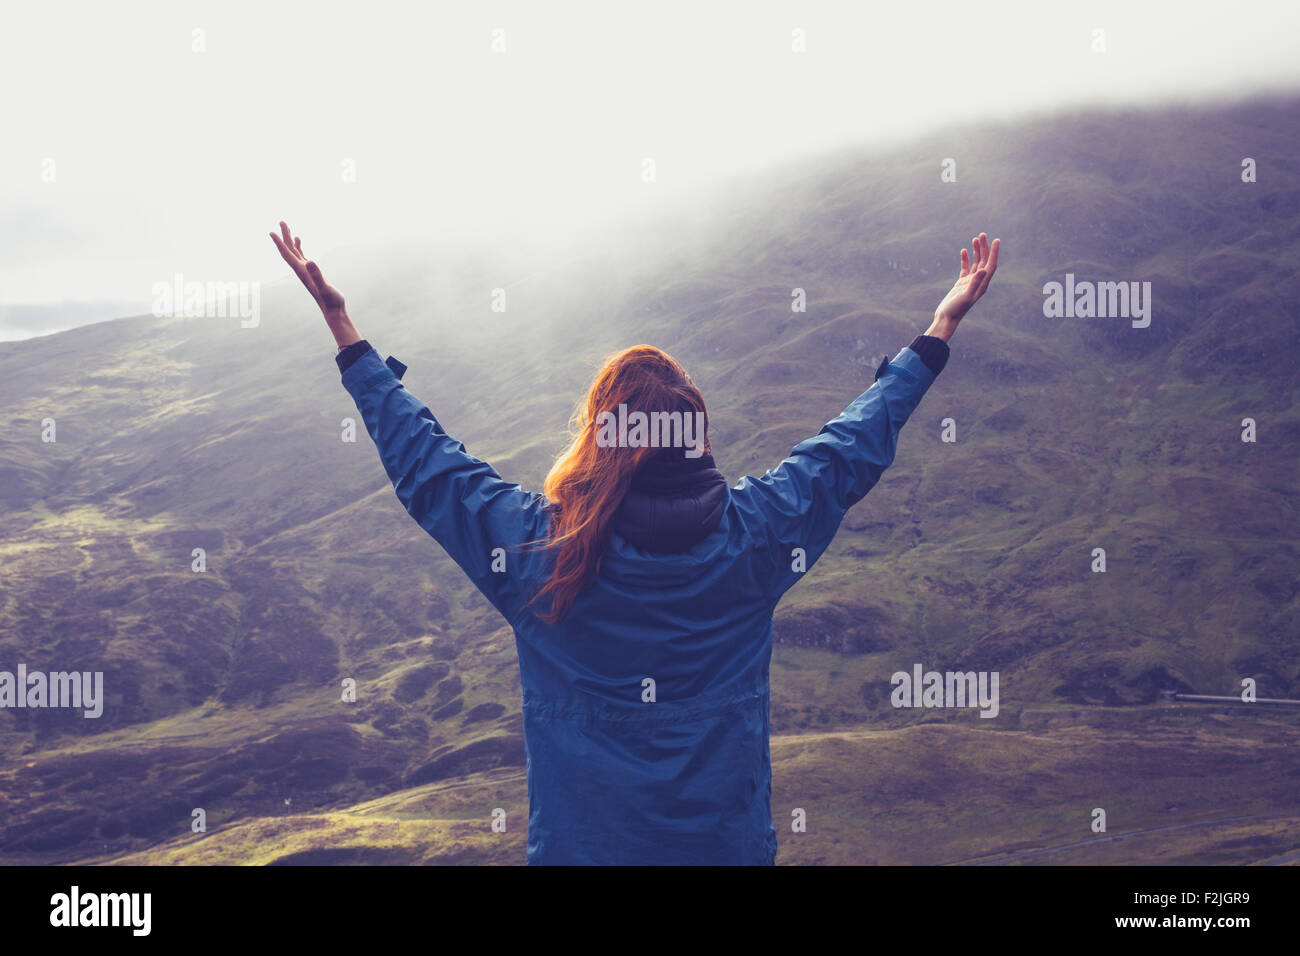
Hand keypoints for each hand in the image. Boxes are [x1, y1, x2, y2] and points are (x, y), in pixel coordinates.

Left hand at [269, 220, 360, 347]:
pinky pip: (302, 256)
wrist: (333, 310)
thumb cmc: (330, 300)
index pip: (287, 255)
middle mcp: (301, 270)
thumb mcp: (324, 287)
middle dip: (284, 236)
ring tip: (287, 227)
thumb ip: (317, 275)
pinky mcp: (312, 272)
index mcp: (302, 271)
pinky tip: (298, 240)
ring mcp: (306, 271)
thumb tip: (310, 261)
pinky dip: (298, 246)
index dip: (279, 243)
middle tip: (281, 221)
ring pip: (294, 252)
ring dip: (289, 239)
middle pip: (289, 250)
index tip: (271, 232)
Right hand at [929, 232, 998, 339]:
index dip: (994, 252)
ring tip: (975, 239)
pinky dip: (965, 259)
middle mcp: (978, 282)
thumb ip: (974, 283)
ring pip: (976, 263)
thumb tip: (984, 269)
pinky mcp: (961, 283)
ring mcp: (970, 282)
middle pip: (984, 261)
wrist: (946, 318)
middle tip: (983, 234)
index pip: (991, 265)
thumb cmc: (956, 309)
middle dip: (984, 248)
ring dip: (976, 251)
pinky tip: (963, 251)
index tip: (996, 240)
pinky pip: (966, 268)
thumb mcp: (965, 296)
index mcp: (982, 284)